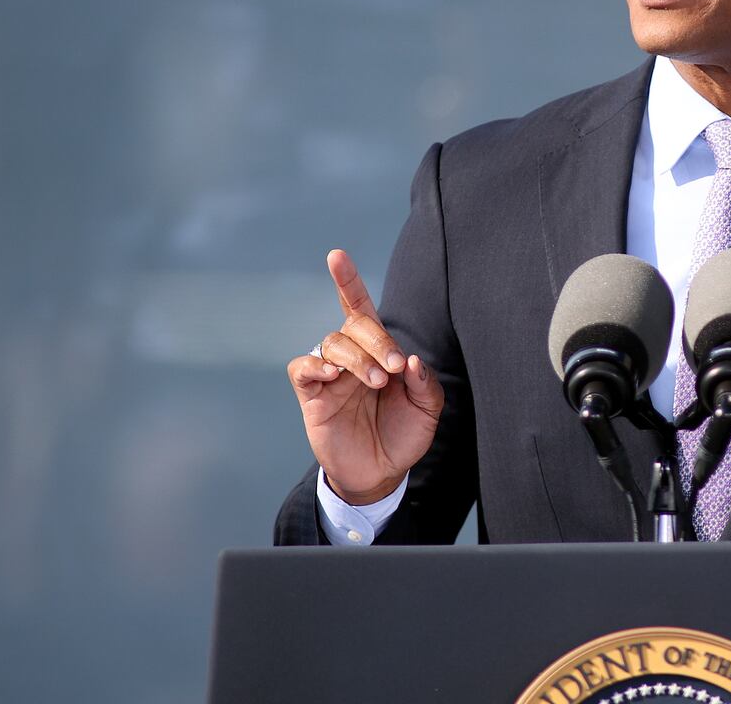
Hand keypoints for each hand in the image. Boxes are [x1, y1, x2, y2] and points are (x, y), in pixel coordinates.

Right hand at [287, 249, 443, 504]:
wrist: (381, 474)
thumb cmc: (403, 436)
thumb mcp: (426, 410)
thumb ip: (424, 384)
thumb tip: (411, 360)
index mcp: (378, 351)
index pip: (360, 308)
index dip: (347, 281)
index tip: (336, 255)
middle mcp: (352, 357)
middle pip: (354, 326)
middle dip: (377, 341)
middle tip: (394, 369)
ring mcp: (330, 375)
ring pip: (332, 343)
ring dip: (357, 358)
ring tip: (375, 382)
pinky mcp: (312, 396)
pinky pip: (303, 369)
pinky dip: (315, 366)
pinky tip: (332, 375)